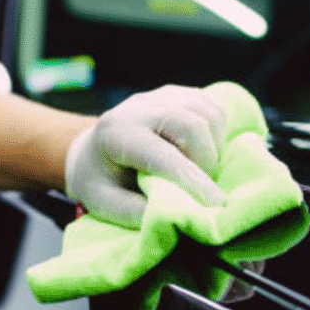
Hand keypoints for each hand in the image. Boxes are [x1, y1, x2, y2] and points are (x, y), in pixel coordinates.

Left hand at [64, 85, 227, 227]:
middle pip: (193, 125)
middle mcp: (139, 107)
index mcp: (116, 133)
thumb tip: (173, 215)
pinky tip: (200, 152)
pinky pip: (214, 110)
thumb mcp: (104, 204)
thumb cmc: (100, 181)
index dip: (193, 182)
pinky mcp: (180, 94)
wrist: (92, 152)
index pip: (164, 156)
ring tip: (196, 170)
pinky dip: (217, 135)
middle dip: (206, 162)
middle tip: (197, 187)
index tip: (214, 206)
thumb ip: (134, 212)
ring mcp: (161, 96)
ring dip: (214, 149)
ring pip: (209, 116)